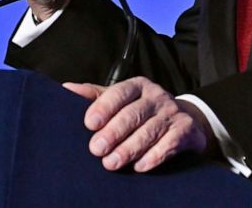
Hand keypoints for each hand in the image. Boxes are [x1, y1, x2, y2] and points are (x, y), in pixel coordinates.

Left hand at [64, 77, 214, 172]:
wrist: (184, 120)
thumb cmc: (142, 110)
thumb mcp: (120, 99)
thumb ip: (94, 96)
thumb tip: (66, 89)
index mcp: (137, 85)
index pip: (119, 92)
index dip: (104, 107)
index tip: (89, 124)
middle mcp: (156, 96)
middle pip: (133, 114)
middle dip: (114, 133)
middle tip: (96, 149)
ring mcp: (172, 113)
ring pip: (149, 131)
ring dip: (129, 149)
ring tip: (111, 163)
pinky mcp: (185, 130)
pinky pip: (168, 144)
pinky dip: (153, 157)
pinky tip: (139, 167)